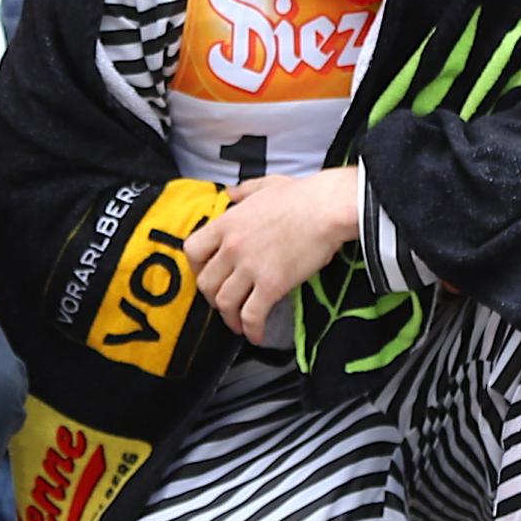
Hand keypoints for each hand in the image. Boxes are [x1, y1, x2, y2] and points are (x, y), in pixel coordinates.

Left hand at [187, 167, 363, 344]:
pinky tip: (257, 335)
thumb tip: (230, 193)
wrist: (328, 208)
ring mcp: (250, 267)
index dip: (197, 267)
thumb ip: (243, 191)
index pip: (192, 250)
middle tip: (224, 302)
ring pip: (225, 303)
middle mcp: (232, 247)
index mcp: (227, 223)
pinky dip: (252, 330)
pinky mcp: (271, 285)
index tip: (207, 274)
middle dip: (212, 298)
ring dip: (230, 318)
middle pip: (206, 283)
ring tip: (238, 324)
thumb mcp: (265, 185)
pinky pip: (252, 315)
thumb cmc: (302, 195)